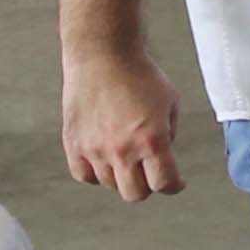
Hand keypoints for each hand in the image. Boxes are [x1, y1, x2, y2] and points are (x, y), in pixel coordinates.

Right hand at [62, 41, 183, 201]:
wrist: (103, 55)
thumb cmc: (140, 75)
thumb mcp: (170, 103)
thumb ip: (168, 135)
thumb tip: (161, 157)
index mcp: (152, 140)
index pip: (164, 184)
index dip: (174, 185)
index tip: (175, 182)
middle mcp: (122, 150)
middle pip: (136, 194)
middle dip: (148, 185)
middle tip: (149, 172)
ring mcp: (95, 149)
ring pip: (110, 185)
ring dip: (121, 176)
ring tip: (125, 157)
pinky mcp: (74, 144)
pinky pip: (84, 175)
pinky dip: (95, 173)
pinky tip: (103, 159)